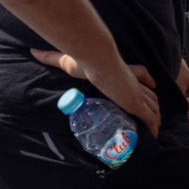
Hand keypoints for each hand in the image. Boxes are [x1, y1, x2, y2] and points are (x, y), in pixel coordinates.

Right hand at [31, 48, 160, 136]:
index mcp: (124, 73)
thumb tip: (33, 51)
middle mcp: (134, 83)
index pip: (142, 76)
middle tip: (151, 118)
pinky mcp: (137, 103)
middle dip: (152, 106)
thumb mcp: (68, 61)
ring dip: (155, 119)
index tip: (151, 86)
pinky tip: (154, 137)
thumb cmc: (86, 61)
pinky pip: (150, 118)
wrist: (97, 60)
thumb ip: (53, 58)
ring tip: (154, 130)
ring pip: (154, 108)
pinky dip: (153, 128)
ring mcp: (137, 94)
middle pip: (151, 96)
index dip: (147, 82)